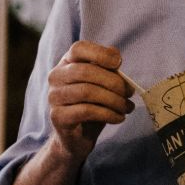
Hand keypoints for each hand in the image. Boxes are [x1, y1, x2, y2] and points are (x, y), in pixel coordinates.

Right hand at [45, 40, 134, 160]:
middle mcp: (56, 77)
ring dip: (114, 100)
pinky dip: (108, 114)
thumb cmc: (93, 105)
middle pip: (86, 71)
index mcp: (66, 63)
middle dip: (114, 82)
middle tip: (130, 93)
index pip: (79, 48)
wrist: (78, 136)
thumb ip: (107, 68)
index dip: (100, 53)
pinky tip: (119, 118)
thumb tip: (116, 56)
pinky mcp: (58, 116)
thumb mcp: (102, 84)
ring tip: (127, 107)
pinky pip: (86, 111)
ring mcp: (54, 97)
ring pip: (87, 91)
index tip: (119, 63)